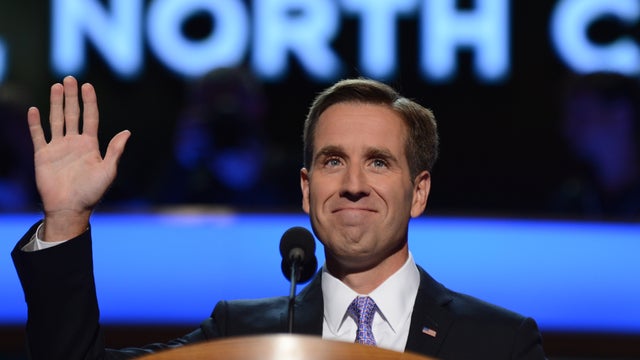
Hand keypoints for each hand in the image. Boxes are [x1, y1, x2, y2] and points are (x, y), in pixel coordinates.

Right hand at [28, 76, 130, 240]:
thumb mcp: (108, 171)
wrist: (70, 208)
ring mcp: (58, 148)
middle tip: (69, 78)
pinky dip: (35, 123)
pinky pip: (38, 135)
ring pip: (56, 120)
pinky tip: (34, 110)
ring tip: (56, 87)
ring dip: (55, 103)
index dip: (89, 101)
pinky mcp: (43, 155)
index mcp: (90, 145)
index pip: (90, 117)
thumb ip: (115, 150)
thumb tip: (127, 132)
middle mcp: (74, 143)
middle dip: (71, 96)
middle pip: (73, 114)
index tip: (87, 85)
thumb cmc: (91, 192)